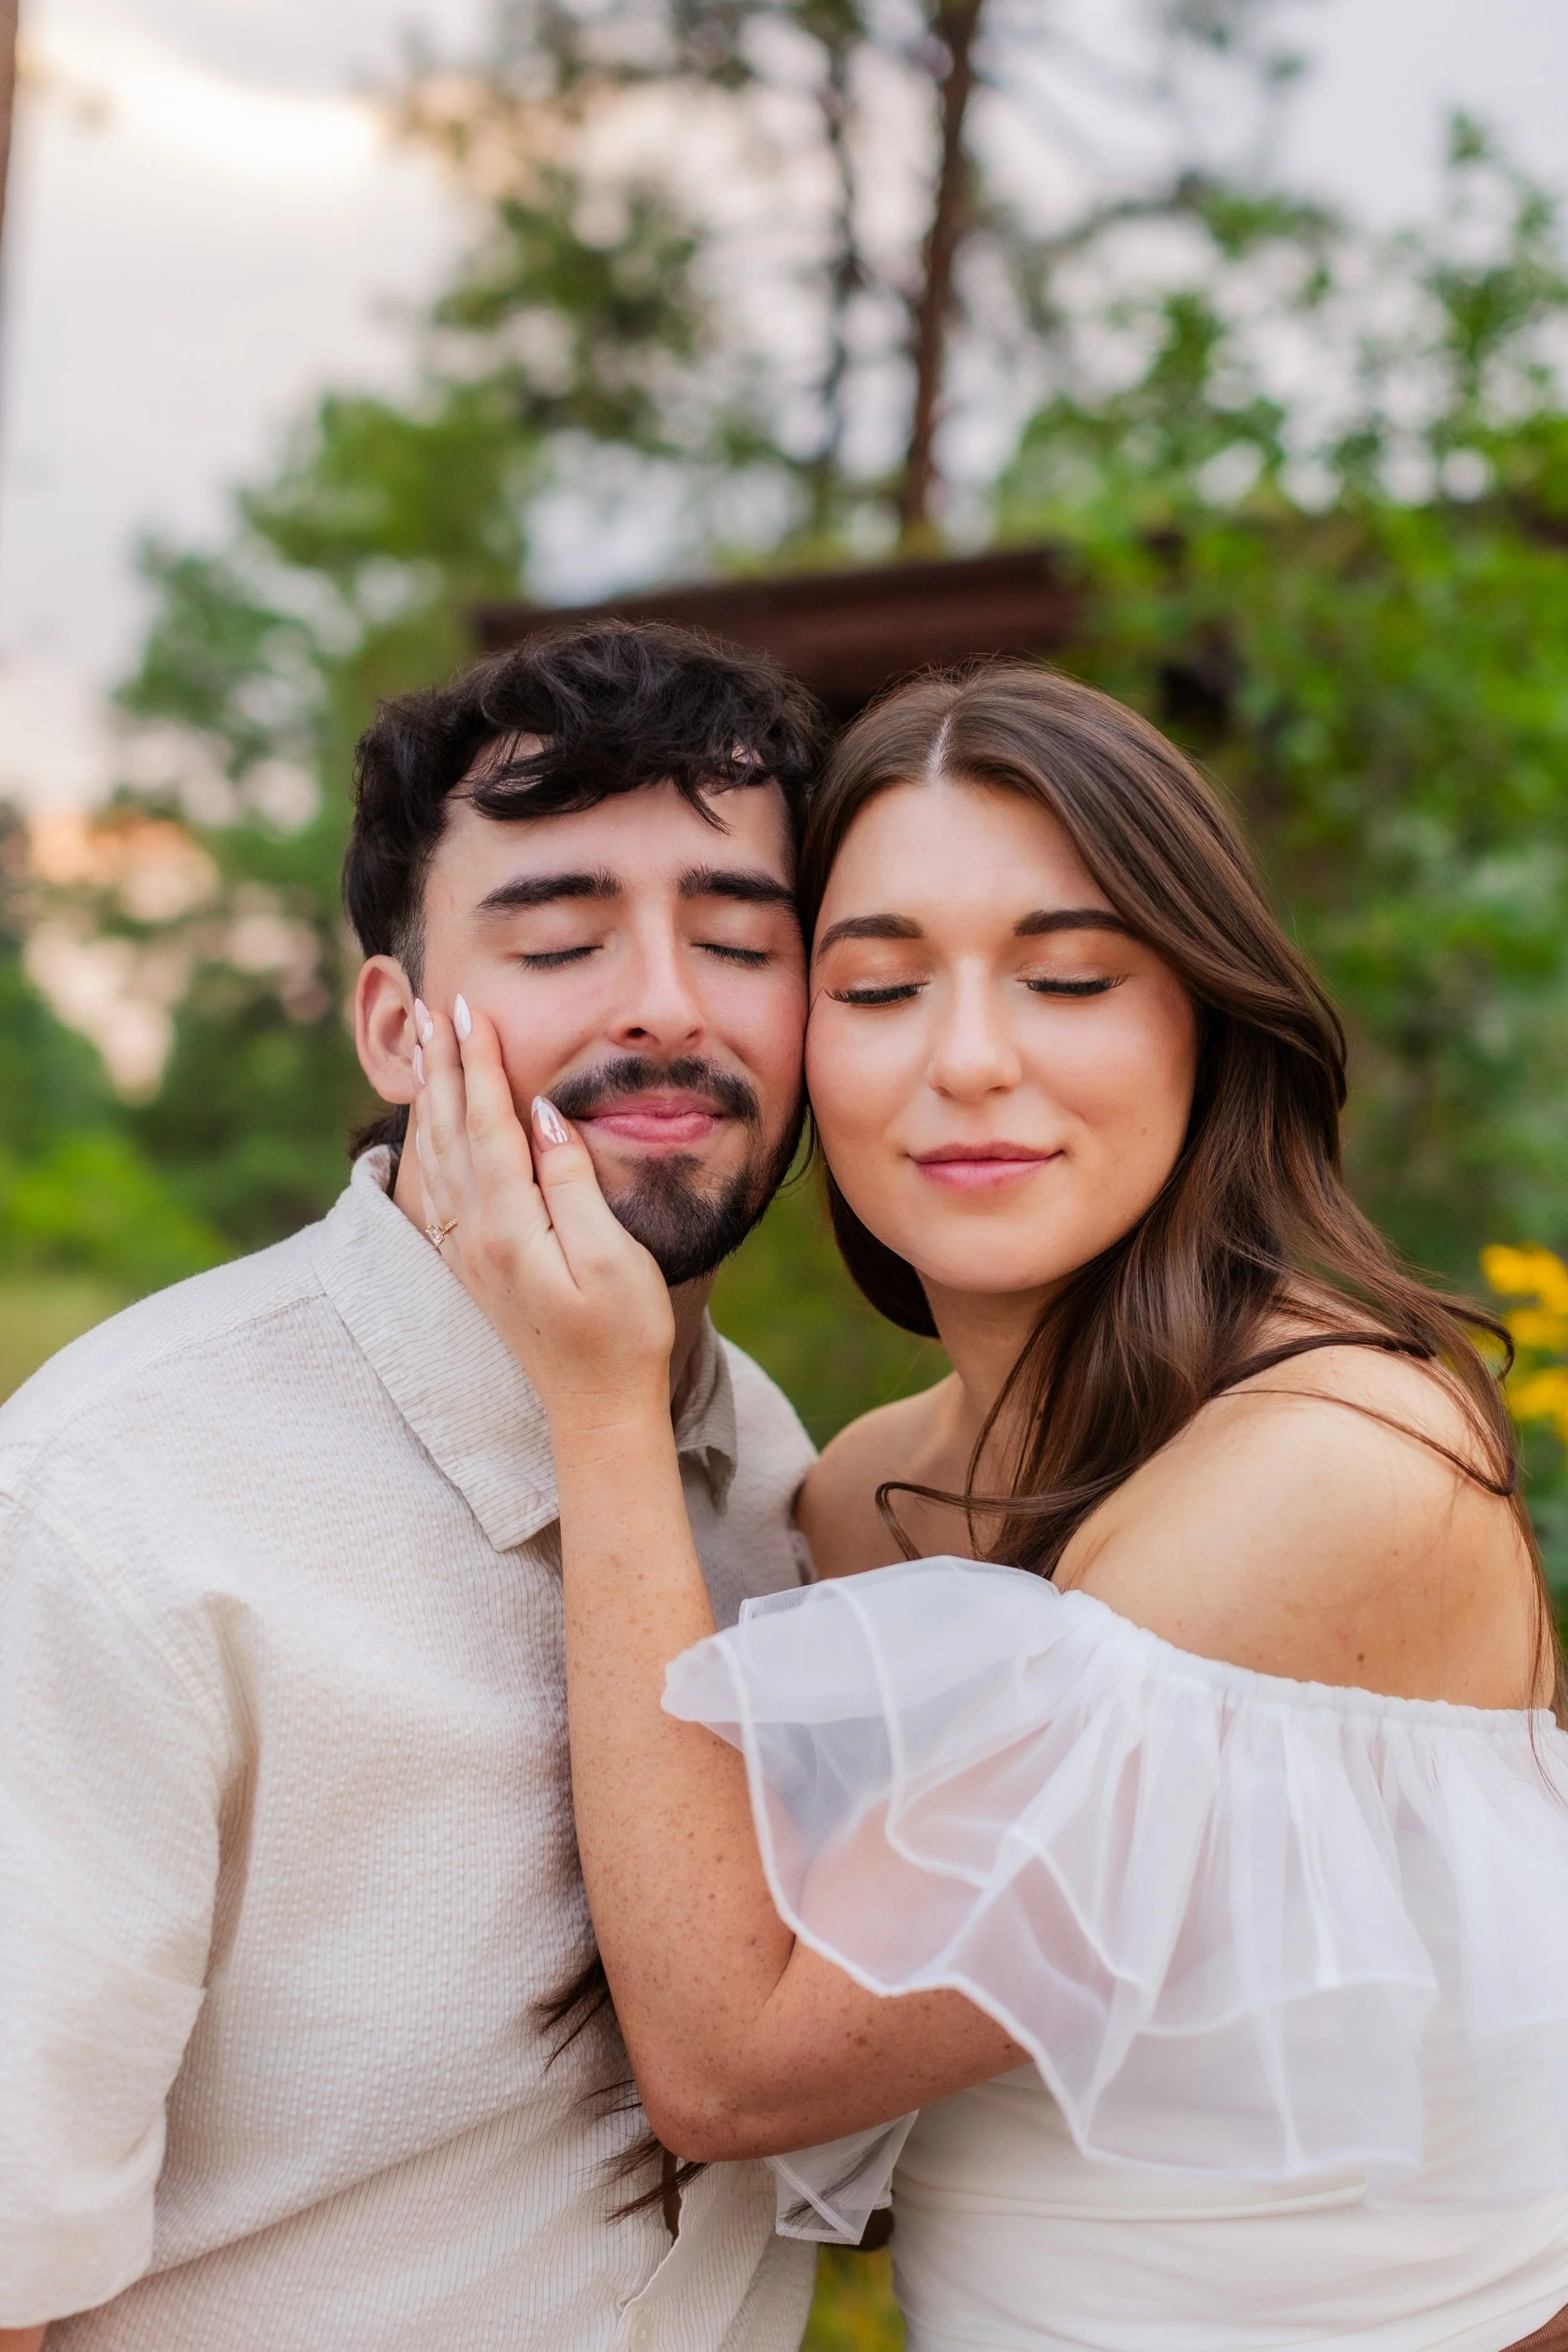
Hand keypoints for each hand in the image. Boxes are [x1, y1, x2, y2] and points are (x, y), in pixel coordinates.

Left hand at [411, 996, 675, 1425]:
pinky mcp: (474, 1267)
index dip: (481, 1064)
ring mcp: (468, 1254)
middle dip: (444, 1066)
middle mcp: (475, 1236)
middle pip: (451, 1132)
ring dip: (431, 1098)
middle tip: (432, 1007)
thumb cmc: (623, 1336)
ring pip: (436, 1157)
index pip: (490, 1124)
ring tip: (423, 1049)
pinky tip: (429, 1125)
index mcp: (510, 1227)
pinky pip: (438, 1187)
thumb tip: (541, 1115)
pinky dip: (430, 1143)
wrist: (597, 1412)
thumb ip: (574, 1182)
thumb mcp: (614, 1258)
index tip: (473, 1009)